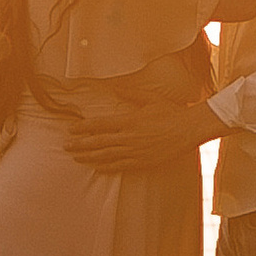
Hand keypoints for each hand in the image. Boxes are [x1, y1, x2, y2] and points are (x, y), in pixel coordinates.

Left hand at [66, 92, 226, 171]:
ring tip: (76, 157)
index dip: (84, 128)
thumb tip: (115, 87)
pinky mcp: (142, 161)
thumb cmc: (171, 112)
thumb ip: (131, 93)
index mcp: (129, 120)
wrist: (188, 130)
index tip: (71, 130)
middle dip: (80, 144)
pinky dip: (107, 167)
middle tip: (66, 146)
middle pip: (99, 142)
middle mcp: (129, 137)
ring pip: (106, 156)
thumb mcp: (150, 98)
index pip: (100, 125)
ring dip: (89, 157)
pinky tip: (97, 167)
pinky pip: (120, 166)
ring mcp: (135, 151)